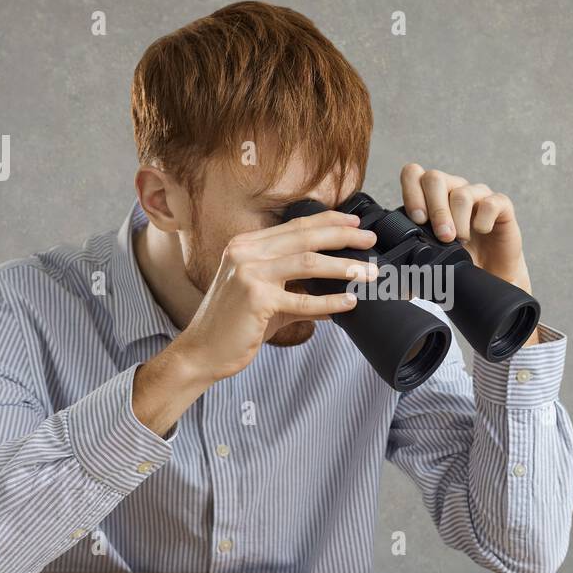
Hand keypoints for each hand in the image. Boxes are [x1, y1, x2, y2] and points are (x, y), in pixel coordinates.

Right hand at [174, 210, 378, 381]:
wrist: (202, 351)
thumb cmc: (234, 323)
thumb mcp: (264, 294)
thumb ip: (295, 285)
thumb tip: (338, 285)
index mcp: (246, 245)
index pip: (296, 226)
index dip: (329, 221)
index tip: (355, 224)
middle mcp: (245, 252)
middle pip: (305, 237)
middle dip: (343, 237)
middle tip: (370, 241)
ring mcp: (249, 274)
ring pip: (308, 263)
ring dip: (344, 267)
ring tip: (369, 272)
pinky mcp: (256, 300)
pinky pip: (303, 301)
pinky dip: (330, 302)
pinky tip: (350, 303)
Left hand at [399, 163, 531, 293]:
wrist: (491, 274)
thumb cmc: (460, 260)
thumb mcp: (431, 256)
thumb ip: (414, 254)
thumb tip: (393, 276)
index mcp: (431, 196)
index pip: (414, 174)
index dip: (411, 192)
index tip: (417, 220)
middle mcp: (453, 189)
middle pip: (435, 178)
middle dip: (435, 210)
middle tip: (442, 236)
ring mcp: (477, 195)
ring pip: (461, 193)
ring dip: (458, 221)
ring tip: (460, 241)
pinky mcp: (501, 205)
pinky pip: (491, 202)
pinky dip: (483, 220)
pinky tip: (482, 232)